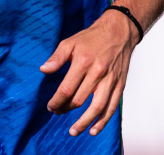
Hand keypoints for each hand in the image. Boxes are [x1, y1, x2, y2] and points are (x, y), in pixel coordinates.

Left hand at [39, 10, 138, 136]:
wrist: (119, 32)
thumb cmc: (93, 37)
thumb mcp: (70, 42)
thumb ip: (56, 58)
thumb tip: (43, 70)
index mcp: (83, 62)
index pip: (67, 88)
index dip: (57, 101)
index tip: (50, 106)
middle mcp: (98, 72)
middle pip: (80, 99)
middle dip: (65, 109)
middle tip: (57, 112)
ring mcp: (111, 80)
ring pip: (97, 108)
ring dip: (84, 122)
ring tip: (74, 130)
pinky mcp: (120, 85)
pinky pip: (112, 107)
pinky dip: (103, 121)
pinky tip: (94, 129)